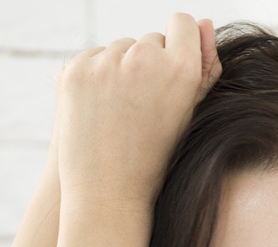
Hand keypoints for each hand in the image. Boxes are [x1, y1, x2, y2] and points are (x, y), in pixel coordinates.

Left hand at [54, 14, 220, 207]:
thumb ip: (203, 68)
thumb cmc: (157, 158)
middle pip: (149, 39)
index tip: (172, 68)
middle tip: (144, 109)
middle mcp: (143, 58)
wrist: (107, 193)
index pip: (182, 24)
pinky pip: (92, 60)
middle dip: (148, 64)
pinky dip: (95, 79)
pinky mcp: (75, 69)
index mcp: (180, 70)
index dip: (180, 43)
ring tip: (121, 113)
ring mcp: (104, 62)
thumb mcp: (189, 115)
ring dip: (120, 70)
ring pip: (119, 49)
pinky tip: (100, 110)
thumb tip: (202, 22)